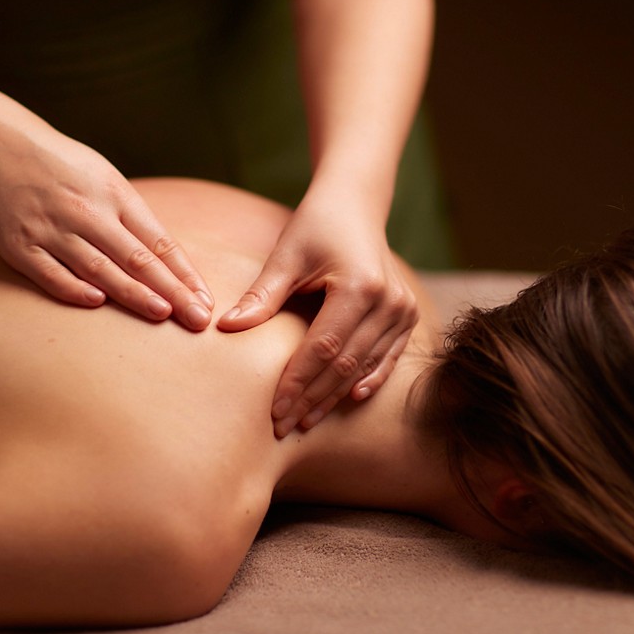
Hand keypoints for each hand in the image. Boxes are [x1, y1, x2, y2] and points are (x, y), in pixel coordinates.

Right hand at [0, 135, 213, 328]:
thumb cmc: (62, 167)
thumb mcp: (105, 179)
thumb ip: (133, 218)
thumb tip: (169, 262)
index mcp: (115, 195)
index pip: (159, 242)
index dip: (185, 274)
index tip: (206, 300)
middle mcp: (86, 212)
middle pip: (136, 258)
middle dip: (171, 290)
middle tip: (197, 319)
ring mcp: (51, 229)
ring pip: (98, 267)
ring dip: (132, 293)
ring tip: (162, 314)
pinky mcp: (18, 244)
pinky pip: (49, 272)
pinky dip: (73, 288)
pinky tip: (97, 303)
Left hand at [217, 195, 417, 436]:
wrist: (355, 206)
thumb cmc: (315, 227)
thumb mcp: (286, 256)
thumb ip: (262, 296)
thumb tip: (226, 328)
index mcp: (359, 286)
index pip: (323, 348)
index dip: (297, 382)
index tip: (273, 411)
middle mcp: (388, 301)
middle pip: (345, 365)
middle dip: (312, 398)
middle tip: (282, 426)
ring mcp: (402, 310)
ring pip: (365, 367)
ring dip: (334, 397)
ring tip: (304, 421)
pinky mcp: (407, 316)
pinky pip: (387, 359)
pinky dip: (367, 381)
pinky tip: (347, 400)